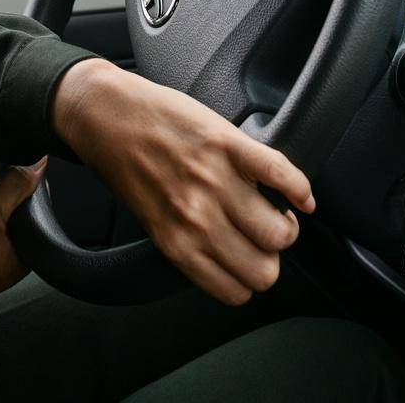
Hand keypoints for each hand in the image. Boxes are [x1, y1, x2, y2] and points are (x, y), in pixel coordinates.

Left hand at [51, 59, 313, 305]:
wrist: (105, 113)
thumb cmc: (124, 164)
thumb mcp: (151, 219)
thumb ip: (187, 241)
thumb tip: (228, 257)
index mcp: (176, 243)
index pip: (236, 291)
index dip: (249, 279)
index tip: (250, 262)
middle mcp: (197, 219)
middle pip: (265, 270)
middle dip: (271, 259)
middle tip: (263, 239)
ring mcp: (215, 181)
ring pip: (279, 233)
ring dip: (286, 225)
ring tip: (276, 211)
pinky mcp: (228, 144)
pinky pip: (282, 175)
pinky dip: (299, 188)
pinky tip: (298, 193)